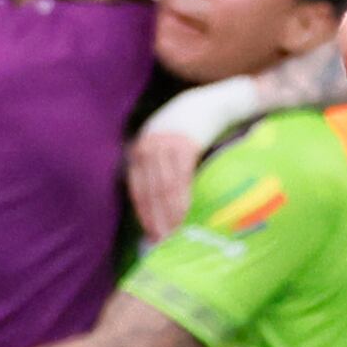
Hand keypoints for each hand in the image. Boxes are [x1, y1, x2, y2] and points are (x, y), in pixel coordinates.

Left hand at [129, 126, 199, 242]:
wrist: (209, 103)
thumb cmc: (187, 128)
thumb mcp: (163, 143)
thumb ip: (156, 167)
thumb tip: (157, 203)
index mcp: (140, 150)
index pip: (137, 188)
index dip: (143, 213)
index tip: (149, 235)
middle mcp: (148, 147)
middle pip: (150, 191)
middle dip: (155, 219)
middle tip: (161, 243)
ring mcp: (165, 145)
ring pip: (164, 188)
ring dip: (168, 215)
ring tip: (173, 236)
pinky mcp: (184, 144)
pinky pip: (180, 178)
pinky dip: (181, 199)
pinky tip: (183, 215)